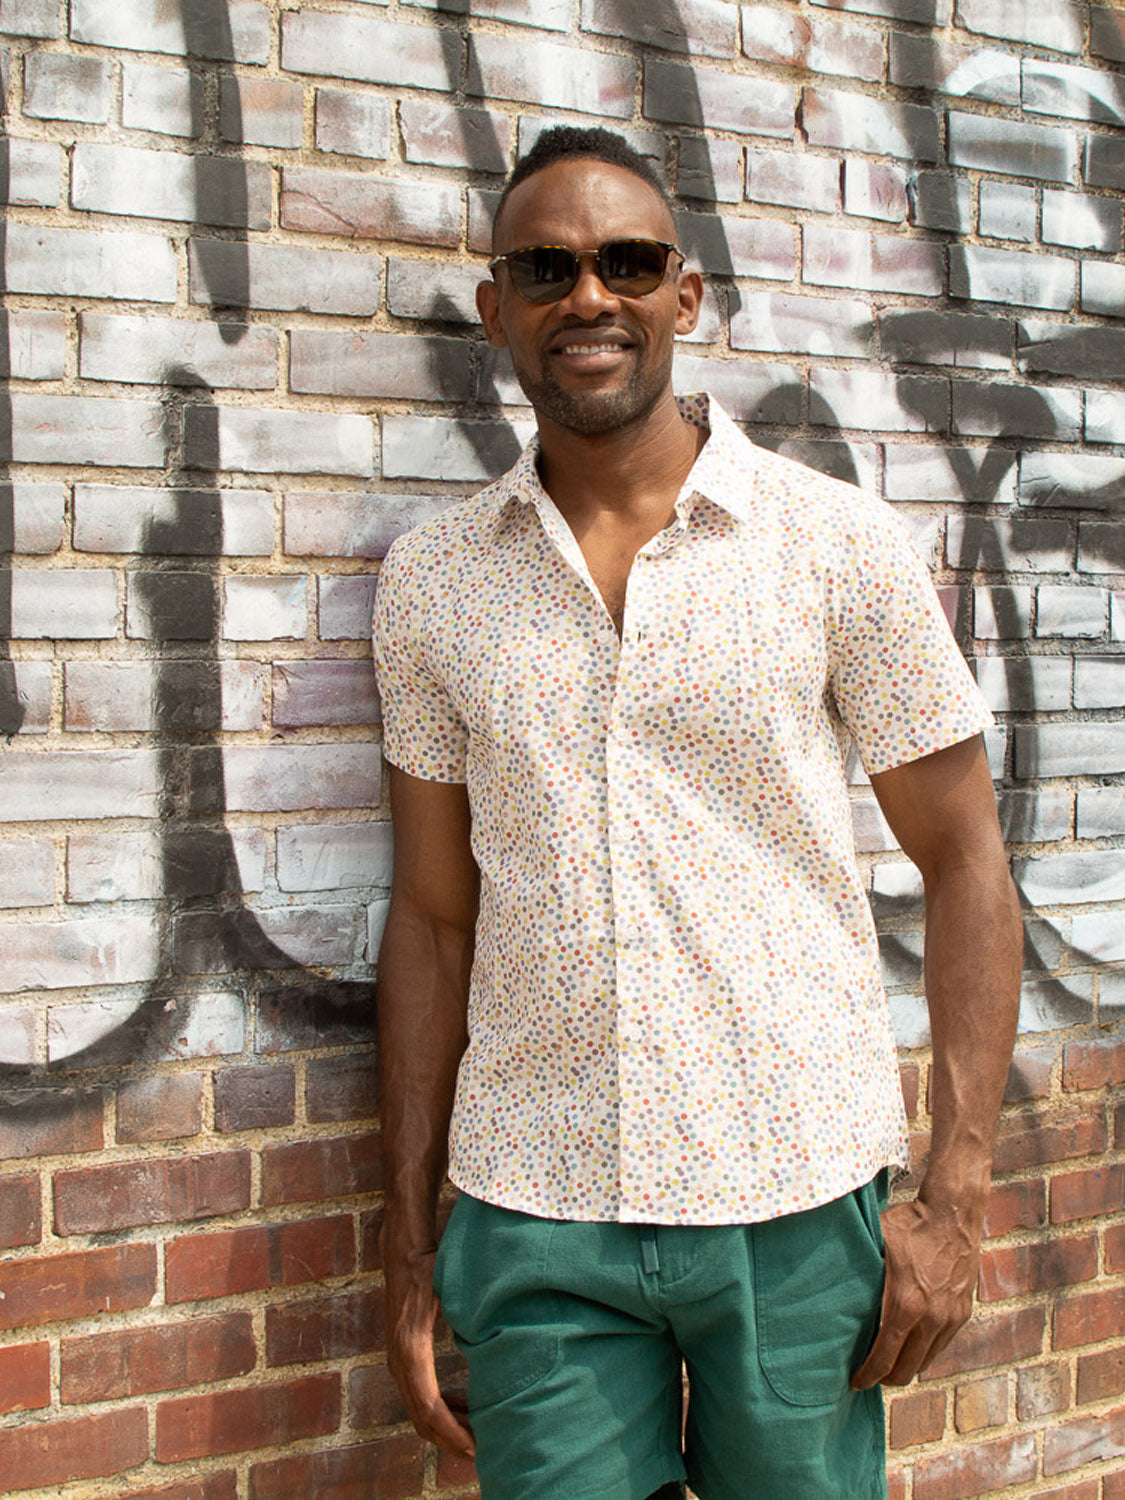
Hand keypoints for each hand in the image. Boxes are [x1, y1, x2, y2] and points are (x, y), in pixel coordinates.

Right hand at [383, 1231, 474, 1457]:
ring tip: (477, 1434)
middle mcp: (399, 1360)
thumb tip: (493, 1342)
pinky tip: (464, 1407)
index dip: (451, 1432)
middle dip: (450, 1440)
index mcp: (412, 1349)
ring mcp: (397, 1360)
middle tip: (482, 1453)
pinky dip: (439, 1410)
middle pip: (422, 1418)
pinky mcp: (402, 1356)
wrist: (402, 1250)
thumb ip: (467, 1317)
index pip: (429, 1405)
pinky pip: (418, 1395)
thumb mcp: (451, 1291)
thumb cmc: (430, 1266)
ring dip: (445, 1427)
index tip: (474, 1448)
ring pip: (419, 1411)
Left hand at [850, 1196, 980, 1388]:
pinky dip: (925, 1351)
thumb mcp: (877, 1244)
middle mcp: (931, 1318)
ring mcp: (950, 1317)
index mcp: (905, 1304)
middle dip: (886, 1378)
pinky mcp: (962, 1312)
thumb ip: (859, 1270)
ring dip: (907, 1366)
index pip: (884, 1357)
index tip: (855, 1382)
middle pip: (906, 1370)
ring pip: (926, 1361)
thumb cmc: (910, 1225)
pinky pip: (942, 1345)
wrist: (953, 1213)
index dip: (868, 1375)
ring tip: (889, 1363)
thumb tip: (830, 1280)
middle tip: (870, 1375)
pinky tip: (912, 1345)